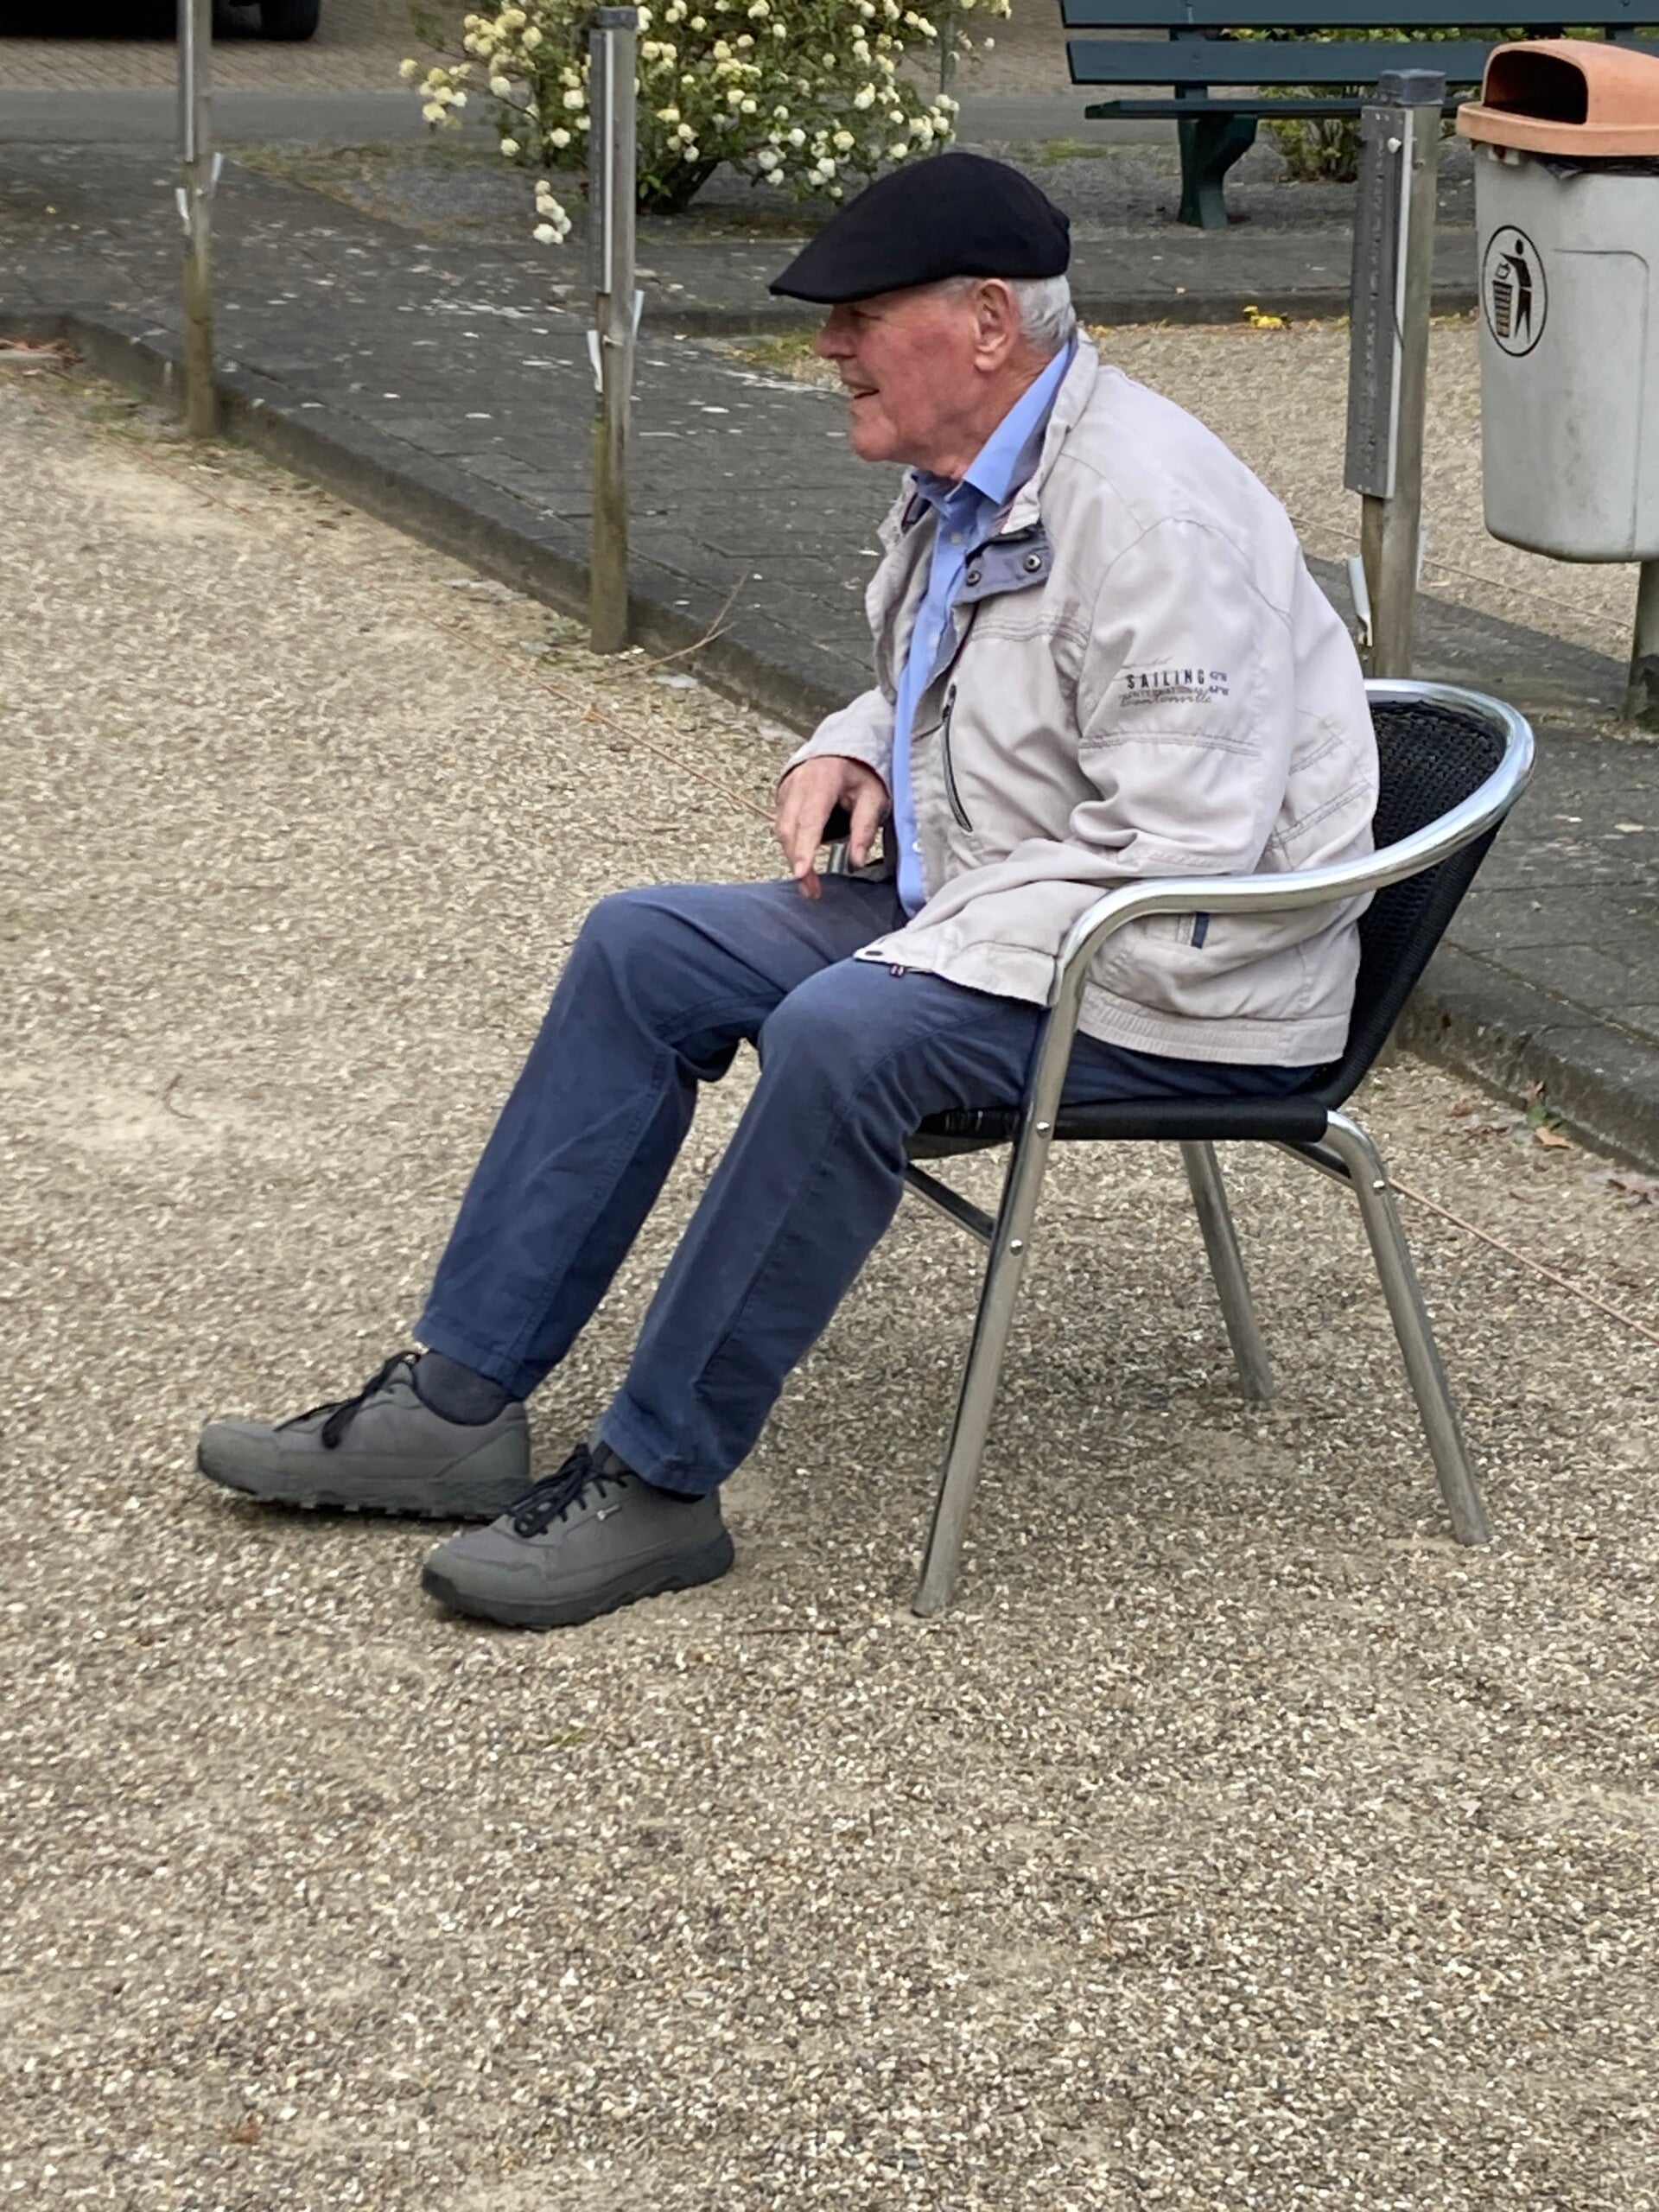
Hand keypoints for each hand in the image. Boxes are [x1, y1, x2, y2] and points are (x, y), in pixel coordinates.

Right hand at [775, 755, 887, 901]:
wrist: (842, 748)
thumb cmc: (860, 772)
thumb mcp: (873, 796)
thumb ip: (865, 828)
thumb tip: (856, 861)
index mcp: (823, 779)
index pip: (810, 819)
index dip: (805, 848)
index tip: (802, 873)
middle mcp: (799, 783)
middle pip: (790, 829)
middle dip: (798, 863)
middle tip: (812, 891)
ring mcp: (786, 790)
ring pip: (782, 830)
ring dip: (793, 858)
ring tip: (810, 884)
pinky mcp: (782, 798)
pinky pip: (782, 826)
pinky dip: (791, 846)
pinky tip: (803, 862)